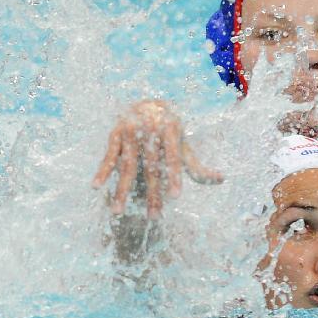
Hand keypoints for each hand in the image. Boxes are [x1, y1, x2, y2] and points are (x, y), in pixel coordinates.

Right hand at [92, 100, 222, 215]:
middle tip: (153, 217)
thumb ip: (196, 164)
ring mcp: (131, 132)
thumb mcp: (183, 143)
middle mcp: (150, 130)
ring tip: (118, 211)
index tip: (175, 197)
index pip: (173, 158)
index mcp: (171, 130)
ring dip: (122, 189)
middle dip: (152, 193)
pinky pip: (108, 156)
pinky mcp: (115, 134)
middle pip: (151, 168)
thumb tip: (221, 180)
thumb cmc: (169, 128)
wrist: (147, 101)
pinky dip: (102, 171)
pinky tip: (96, 186)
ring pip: (128, 166)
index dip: (174, 178)